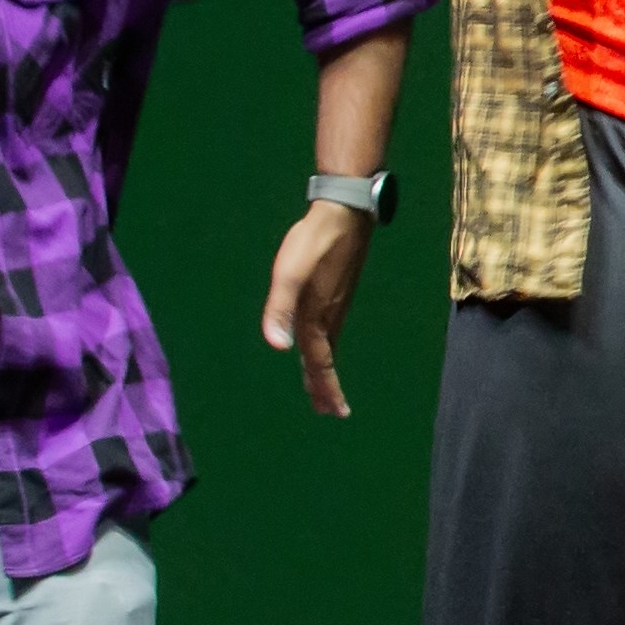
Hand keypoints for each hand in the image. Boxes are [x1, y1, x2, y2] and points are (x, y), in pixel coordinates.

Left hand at [262, 205, 370, 417]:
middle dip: (327, 385)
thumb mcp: (289, 273)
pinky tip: (323, 343)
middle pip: (327, 358)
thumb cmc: (314, 241)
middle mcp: (329, 314)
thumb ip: (280, 308)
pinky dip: (327, 347)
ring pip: (330, 345)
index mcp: (316, 315)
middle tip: (330, 411)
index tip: (331, 411)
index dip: (323, 386)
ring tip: (324, 386)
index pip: (319, 360)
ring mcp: (336, 303)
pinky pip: (331, 331)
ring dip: (326, 368)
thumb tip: (279, 347)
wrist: (344, 213)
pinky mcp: (338, 291)